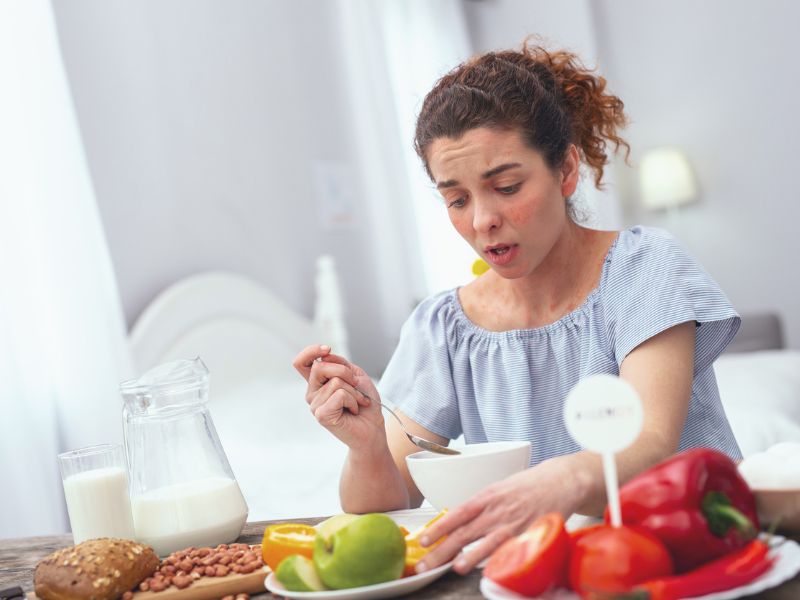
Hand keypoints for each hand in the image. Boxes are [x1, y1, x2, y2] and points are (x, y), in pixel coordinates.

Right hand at [292, 345, 384, 450]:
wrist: (373, 428)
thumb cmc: (365, 402)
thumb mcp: (356, 375)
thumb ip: (339, 363)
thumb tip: (324, 356)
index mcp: (318, 382)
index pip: (301, 363)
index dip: (310, 351)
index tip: (327, 349)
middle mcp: (312, 393)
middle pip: (318, 367)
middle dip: (344, 371)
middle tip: (356, 385)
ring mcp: (315, 405)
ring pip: (335, 382)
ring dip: (354, 391)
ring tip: (357, 402)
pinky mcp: (321, 415)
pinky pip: (340, 395)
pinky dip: (353, 400)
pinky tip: (353, 410)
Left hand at [416, 455, 588, 574]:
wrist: (560, 480)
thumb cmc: (528, 485)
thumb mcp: (498, 489)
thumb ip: (480, 506)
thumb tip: (458, 522)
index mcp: (486, 496)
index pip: (456, 514)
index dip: (438, 528)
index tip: (423, 540)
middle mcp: (497, 510)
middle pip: (465, 532)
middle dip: (442, 550)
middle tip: (425, 564)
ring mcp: (514, 523)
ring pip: (486, 542)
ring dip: (469, 556)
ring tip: (454, 567)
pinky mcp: (530, 534)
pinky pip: (511, 550)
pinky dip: (499, 560)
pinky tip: (490, 570)